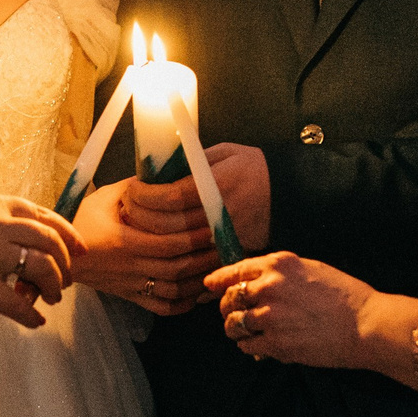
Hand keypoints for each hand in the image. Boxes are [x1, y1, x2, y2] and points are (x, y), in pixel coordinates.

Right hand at [0, 193, 81, 330]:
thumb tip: (29, 240)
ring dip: (54, 286)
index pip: (41, 215)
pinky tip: (36, 321)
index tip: (78, 248)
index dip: (66, 232)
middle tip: (66, 280)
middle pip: (49, 240)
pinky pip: (18, 304)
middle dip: (65, 262)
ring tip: (53, 298)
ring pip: (42, 268)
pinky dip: (31, 316)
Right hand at [72, 180, 215, 314]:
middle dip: (204, 256)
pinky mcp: (131, 296)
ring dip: (198, 280)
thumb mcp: (105, 197)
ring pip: (174, 290)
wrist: (62, 254)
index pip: (170, 243)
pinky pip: (162, 307)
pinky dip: (182, 304)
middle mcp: (131, 267)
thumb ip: (134, 187)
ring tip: (216, 265)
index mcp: (125, 242)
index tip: (212, 224)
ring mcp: (132, 285)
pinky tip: (195, 293)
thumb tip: (164, 175)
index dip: (194, 236)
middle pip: (177, 267)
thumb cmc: (83, 222)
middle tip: (223, 243)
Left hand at [120, 144, 269, 257]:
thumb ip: (192, 160)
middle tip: (128, 208)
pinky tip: (160, 247)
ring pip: (175, 247)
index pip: (168, 198)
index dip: (143, 196)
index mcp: (216, 186)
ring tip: (138, 224)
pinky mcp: (228, 254)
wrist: (288, 195)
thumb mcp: (224, 152)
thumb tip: (157, 168)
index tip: (132, 190)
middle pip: (166, 226)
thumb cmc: (254, 168)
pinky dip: (172, 258)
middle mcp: (218, 215)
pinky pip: (193, 264)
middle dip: (139, 217)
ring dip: (150, 237)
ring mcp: (223, 238)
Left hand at [202, 251, 376, 370]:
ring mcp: (269, 316)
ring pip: (232, 323)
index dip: (218, 279)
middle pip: (229, 297)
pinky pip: (246, 345)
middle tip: (234, 314)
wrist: (366, 325)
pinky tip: (260, 345)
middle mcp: (269, 286)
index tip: (210, 285)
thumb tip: (255, 281)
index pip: (236, 270)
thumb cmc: (345, 297)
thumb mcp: (311, 269)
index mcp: (279, 265)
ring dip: (236, 329)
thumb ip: (281, 273)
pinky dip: (249, 346)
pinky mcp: (274, 342)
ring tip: (247, 332)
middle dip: (227, 307)